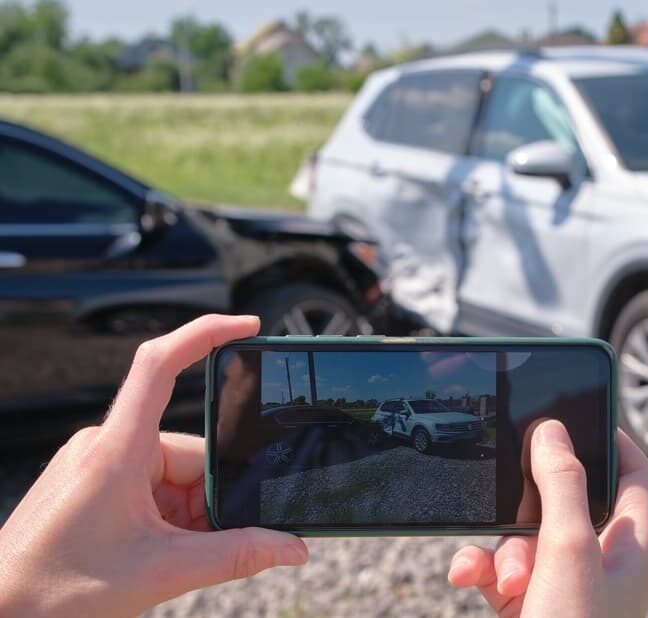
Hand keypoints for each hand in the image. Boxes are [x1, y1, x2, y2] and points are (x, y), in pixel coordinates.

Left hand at [0, 315, 307, 616]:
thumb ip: (237, 556)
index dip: (206, 334)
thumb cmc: (54, 592)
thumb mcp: (162, 572)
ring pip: (174, 476)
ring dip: (188, 516)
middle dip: (209, 497)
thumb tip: (291, 547)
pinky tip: (160, 553)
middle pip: (190, 451)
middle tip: (201, 544)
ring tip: (169, 559)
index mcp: (117, 450)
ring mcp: (98, 465)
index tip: (248, 327)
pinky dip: (169, 520)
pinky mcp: (94, 485)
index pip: (161, 365)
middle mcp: (106, 446)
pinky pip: (152, 488)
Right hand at [448, 421, 647, 616]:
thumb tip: (552, 431)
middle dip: (529, 507)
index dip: (611, 439)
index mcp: (633, 546)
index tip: (576, 412)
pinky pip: (499, 565)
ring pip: (525, 534)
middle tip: (516, 508)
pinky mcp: (529, 600)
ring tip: (509, 578)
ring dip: (504, 551)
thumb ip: (562, 486)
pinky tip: (467, 575)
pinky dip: (481, 568)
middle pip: (566, 500)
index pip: (634, 473)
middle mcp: (602, 562)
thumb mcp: (568, 551)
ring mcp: (564, 582)